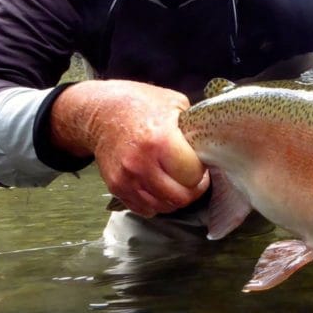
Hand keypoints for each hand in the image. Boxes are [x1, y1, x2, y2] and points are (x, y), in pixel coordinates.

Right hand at [50, 79, 209, 216]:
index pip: (192, 175)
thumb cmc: (140, 104)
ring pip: (163, 207)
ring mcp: (126, 178)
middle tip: (193, 178)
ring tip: (177, 182)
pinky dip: (156, 202)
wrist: (100, 111)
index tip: (200, 164)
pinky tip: (159, 186)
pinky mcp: (116, 187)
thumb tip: (212, 146)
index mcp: (160, 140)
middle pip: (179, 197)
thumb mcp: (174, 103)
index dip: (201, 171)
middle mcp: (141, 163)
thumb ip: (193, 128)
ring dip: (174, 199)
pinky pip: (145, 209)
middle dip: (192, 190)